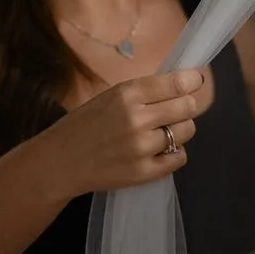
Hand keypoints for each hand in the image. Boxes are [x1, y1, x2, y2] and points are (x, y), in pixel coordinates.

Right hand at [44, 67, 214, 195]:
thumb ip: (143, 92)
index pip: (176, 83)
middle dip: (186, 106)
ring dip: (180, 130)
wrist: (60, 162)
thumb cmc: (83, 125)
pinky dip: (175, 152)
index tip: (194, 82)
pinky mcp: (144, 172)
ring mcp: (142, 147)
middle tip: (176, 110)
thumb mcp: (109, 97)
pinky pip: (179, 157)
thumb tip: (182, 84)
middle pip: (187, 107)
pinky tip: (160, 151)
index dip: (191, 81)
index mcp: (127, 94)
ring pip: (186, 131)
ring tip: (163, 132)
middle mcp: (138, 118)